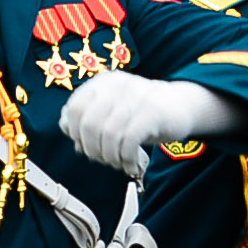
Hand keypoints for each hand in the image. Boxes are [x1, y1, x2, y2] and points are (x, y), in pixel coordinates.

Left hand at [59, 71, 244, 177]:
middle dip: (91, 149)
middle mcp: (117, 86)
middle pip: (89, 125)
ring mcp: (136, 97)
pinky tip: (131, 164)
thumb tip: (67, 129)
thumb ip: (88, 116)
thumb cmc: (139, 113)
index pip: (74, 108)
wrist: (180, 105)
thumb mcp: (111, 109)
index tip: (83, 146)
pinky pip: (129, 141)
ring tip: (118, 162)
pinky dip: (126, 158)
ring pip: (108, 135)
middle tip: (102, 159)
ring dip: (110, 157)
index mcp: (103, 83)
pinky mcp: (152, 112)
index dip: (74, 132)